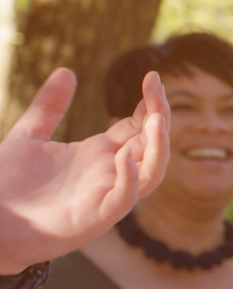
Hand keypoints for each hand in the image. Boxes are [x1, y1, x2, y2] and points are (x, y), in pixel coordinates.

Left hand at [0, 68, 169, 272]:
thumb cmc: (7, 186)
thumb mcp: (27, 137)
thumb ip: (48, 107)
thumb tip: (66, 71)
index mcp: (98, 154)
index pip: (139, 127)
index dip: (149, 103)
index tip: (151, 78)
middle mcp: (109, 173)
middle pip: (152, 144)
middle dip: (160, 115)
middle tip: (156, 86)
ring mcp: (105, 195)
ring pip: (151, 172)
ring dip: (159, 146)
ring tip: (156, 118)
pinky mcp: (94, 218)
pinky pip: (123, 199)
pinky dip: (130, 178)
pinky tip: (122, 155)